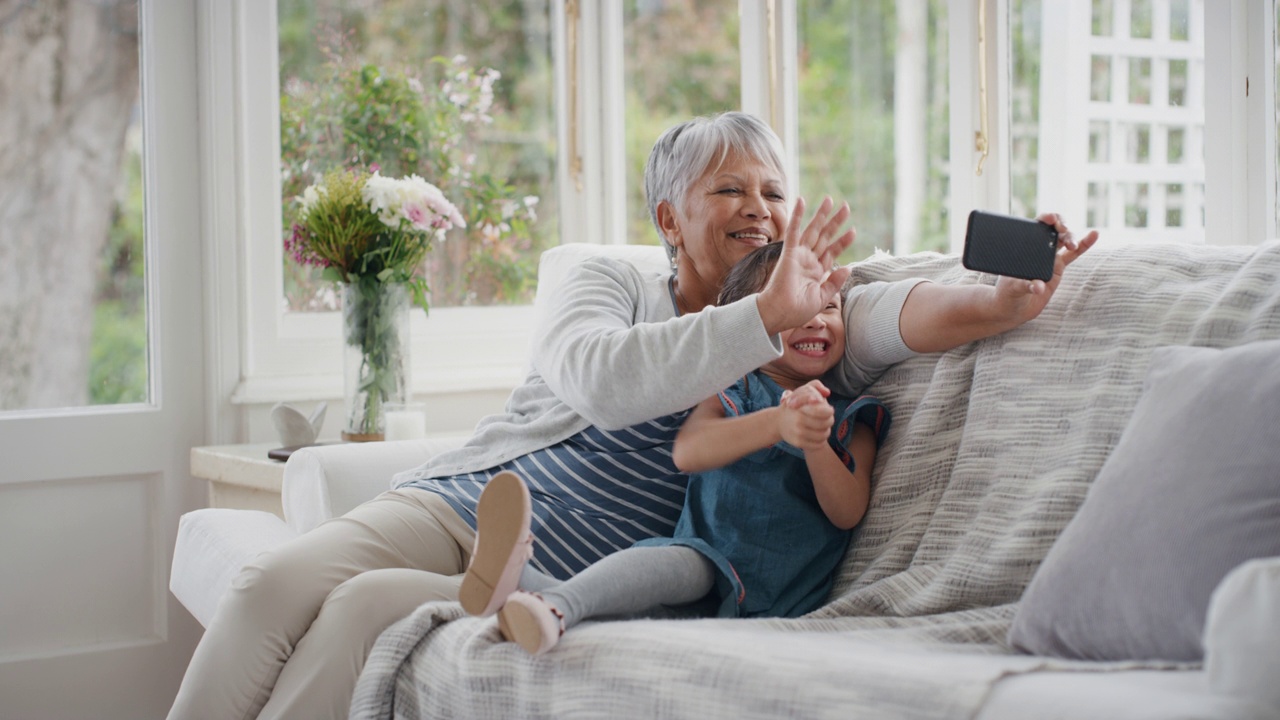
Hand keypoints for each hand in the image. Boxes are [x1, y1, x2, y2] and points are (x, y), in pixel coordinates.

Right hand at [757, 197, 855, 334]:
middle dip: (835, 222)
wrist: (780, 314)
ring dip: (821, 215)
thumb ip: (834, 282)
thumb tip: (847, 267)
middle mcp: (808, 260)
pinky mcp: (789, 253)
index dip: (842, 242)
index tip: (853, 231)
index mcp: (816, 272)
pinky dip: (797, 216)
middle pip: (824, 237)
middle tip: (846, 207)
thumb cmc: (797, 310)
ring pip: (812, 230)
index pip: (831, 252)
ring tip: (830, 200)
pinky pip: (793, 231)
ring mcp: (798, 255)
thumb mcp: (821, 297)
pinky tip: (801, 201)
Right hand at [778, 380, 833, 450]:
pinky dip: (821, 441)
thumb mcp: (802, 390)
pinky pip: (818, 444)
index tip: (829, 410)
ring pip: (823, 435)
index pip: (825, 412)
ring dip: (827, 431)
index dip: (829, 411)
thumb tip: (827, 393)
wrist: (778, 422)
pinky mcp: (798, 443)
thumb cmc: (794, 405)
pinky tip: (818, 435)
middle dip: (830, 420)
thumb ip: (815, 385)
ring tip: (824, 427)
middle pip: (826, 423)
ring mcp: (798, 433)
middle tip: (828, 419)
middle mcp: (798, 421)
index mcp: (801, 409)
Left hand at [991, 212, 1097, 323]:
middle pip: (1053, 229)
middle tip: (1063, 229)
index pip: (1035, 227)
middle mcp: (1037, 249)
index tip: (1049, 219)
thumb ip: (1025, 286)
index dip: (1044, 218)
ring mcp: (1049, 257)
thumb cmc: (1008, 295)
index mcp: (1023, 248)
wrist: (1013, 309)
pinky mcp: (1058, 268)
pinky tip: (1094, 235)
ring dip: (1071, 238)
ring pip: (1064, 240)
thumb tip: (1038, 286)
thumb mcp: (1013, 289)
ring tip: (1073, 245)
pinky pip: (1073, 255)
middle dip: (1060, 225)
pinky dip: (1084, 244)